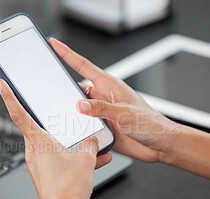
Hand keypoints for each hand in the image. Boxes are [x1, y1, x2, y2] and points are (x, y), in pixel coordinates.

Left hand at [0, 78, 110, 198]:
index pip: (18, 113)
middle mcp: (34, 153)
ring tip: (91, 147)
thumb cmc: (68, 190)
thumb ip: (91, 145)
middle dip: (55, 123)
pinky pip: (60, 161)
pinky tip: (93, 162)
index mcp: (38, 142)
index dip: (9, 96)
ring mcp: (39, 165)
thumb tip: (93, 142)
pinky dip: (73, 159)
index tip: (1, 83)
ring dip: (71, 145)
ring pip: (55, 147)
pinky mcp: (46, 176)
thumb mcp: (86, 159)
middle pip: (41, 129)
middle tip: (63, 117)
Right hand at [50, 38, 179, 162]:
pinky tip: (74, 132)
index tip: (53, 44)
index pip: (83, 66)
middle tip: (49, 88)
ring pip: (78, 109)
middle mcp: (103, 98)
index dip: (67, 54)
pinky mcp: (101, 127)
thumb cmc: (151, 124)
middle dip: (63, 88)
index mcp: (110, 86)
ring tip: (63, 116)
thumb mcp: (125, 113)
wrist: (160, 144)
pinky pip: (83, 125)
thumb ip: (102, 109)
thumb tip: (80, 105)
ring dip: (71, 113)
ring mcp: (101, 113)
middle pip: (76, 89)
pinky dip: (77, 128)